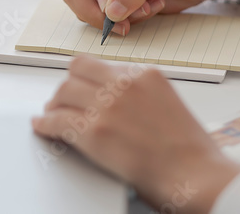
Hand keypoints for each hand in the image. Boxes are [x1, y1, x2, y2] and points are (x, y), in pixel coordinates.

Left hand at [32, 56, 239, 213]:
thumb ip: (141, 93)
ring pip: (62, 93)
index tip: (80, 84)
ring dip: (55, 104)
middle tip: (63, 100)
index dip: (86, 77)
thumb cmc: (190, 149)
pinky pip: (56, 121)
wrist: (197, 174)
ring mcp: (106, 105)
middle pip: (77, 71)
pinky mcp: (93, 132)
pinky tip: (42, 127)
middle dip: (68, 86)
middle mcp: (123, 83)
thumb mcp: (168, 102)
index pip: (100, 64)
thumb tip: (116, 98)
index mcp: (144, 74)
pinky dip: (45, 124)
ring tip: (52, 114)